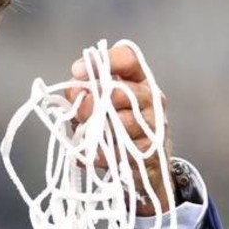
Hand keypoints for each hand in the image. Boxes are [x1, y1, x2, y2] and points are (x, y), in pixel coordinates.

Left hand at [66, 43, 173, 215]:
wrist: (148, 170)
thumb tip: (73, 90)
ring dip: (96, 130)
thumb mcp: (101, 108)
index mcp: (139, 80)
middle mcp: (151, 98)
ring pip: (121, 122)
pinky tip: (90, 154)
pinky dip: (98, 154)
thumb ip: (85, 95)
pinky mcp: (150, 151)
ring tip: (86, 136)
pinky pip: (118, 151)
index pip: (128, 58)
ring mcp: (154, 125)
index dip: (104, 60)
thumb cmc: (120, 131)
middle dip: (90, 104)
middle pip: (119, 91)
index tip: (77, 71)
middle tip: (80, 115)